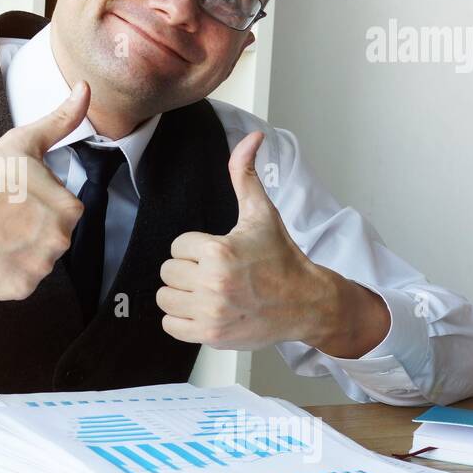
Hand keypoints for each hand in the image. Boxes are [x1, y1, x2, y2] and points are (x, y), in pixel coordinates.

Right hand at [0, 81, 88, 299]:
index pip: (65, 211)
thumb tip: (85, 88)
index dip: (40, 203)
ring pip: (38, 260)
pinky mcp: (19, 290)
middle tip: (3, 215)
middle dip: (33, 228)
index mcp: (69, 209)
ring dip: (21, 250)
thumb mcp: (24, 142)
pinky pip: (22, 282)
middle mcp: (61, 242)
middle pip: (54, 237)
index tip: (16, 198)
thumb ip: (62, 120)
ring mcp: (40, 269)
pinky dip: (8, 272)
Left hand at [157, 131, 325, 349]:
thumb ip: (245, 175)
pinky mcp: (210, 335)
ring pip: (165, 298)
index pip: (177, 246)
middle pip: (168, 272)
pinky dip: (181, 319)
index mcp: (218, 251)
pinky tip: (203, 309)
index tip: (218, 253)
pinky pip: (170, 325)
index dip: (195, 248)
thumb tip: (252, 137)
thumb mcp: (262, 213)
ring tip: (207, 290)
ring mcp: (210, 312)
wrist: (306, 303)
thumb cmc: (281, 259)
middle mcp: (212, 283)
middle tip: (214, 273)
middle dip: (188, 270)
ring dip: (181, 295)